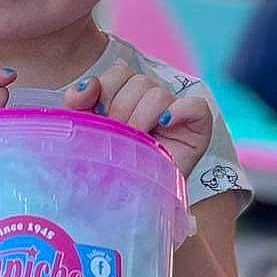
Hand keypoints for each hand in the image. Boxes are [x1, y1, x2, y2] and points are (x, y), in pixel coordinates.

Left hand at [63, 62, 214, 177]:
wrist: (130, 204)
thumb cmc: (110, 169)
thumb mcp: (87, 133)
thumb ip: (79, 104)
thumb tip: (85, 88)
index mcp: (127, 95)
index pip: (120, 72)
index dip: (105, 88)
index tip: (95, 113)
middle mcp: (152, 99)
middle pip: (138, 80)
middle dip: (121, 109)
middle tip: (117, 137)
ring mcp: (176, 111)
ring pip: (158, 93)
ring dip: (141, 118)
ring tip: (136, 143)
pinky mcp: (197, 126)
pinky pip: (195, 105)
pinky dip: (179, 111)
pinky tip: (164, 125)